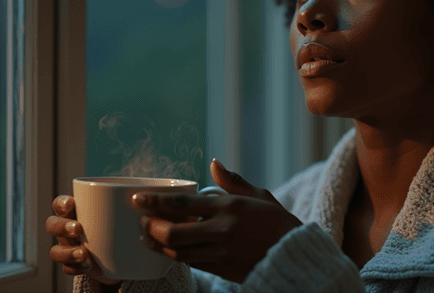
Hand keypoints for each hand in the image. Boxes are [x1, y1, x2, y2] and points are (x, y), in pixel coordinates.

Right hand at [45, 195, 122, 289]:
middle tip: (78, 229)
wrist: (123, 254)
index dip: (61, 203)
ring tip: (84, 253)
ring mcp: (69, 247)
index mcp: (77, 211)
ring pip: (55, 250)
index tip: (72, 203)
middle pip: (51, 225)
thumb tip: (140, 199)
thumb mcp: (122, 213)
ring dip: (67, 252)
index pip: (60, 203)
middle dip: (61, 227)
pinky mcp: (75, 265)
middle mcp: (68, 228)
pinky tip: (88, 266)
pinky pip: (67, 268)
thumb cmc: (120, 224)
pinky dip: (77, 267)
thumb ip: (125, 206)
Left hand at [133, 159, 303, 283]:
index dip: (155, 202)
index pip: (183, 203)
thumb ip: (233, 181)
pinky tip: (168, 250)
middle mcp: (222, 229)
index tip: (138, 199)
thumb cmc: (276, 221)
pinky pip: (192, 263)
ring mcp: (221, 252)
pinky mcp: (223, 269)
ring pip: (178, 252)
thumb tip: (213, 163)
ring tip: (146, 237)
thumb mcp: (258, 195)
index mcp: (229, 206)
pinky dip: (176, 257)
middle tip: (141, 220)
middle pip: (174, 232)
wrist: (294, 254)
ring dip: (158, 245)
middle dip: (152, 227)